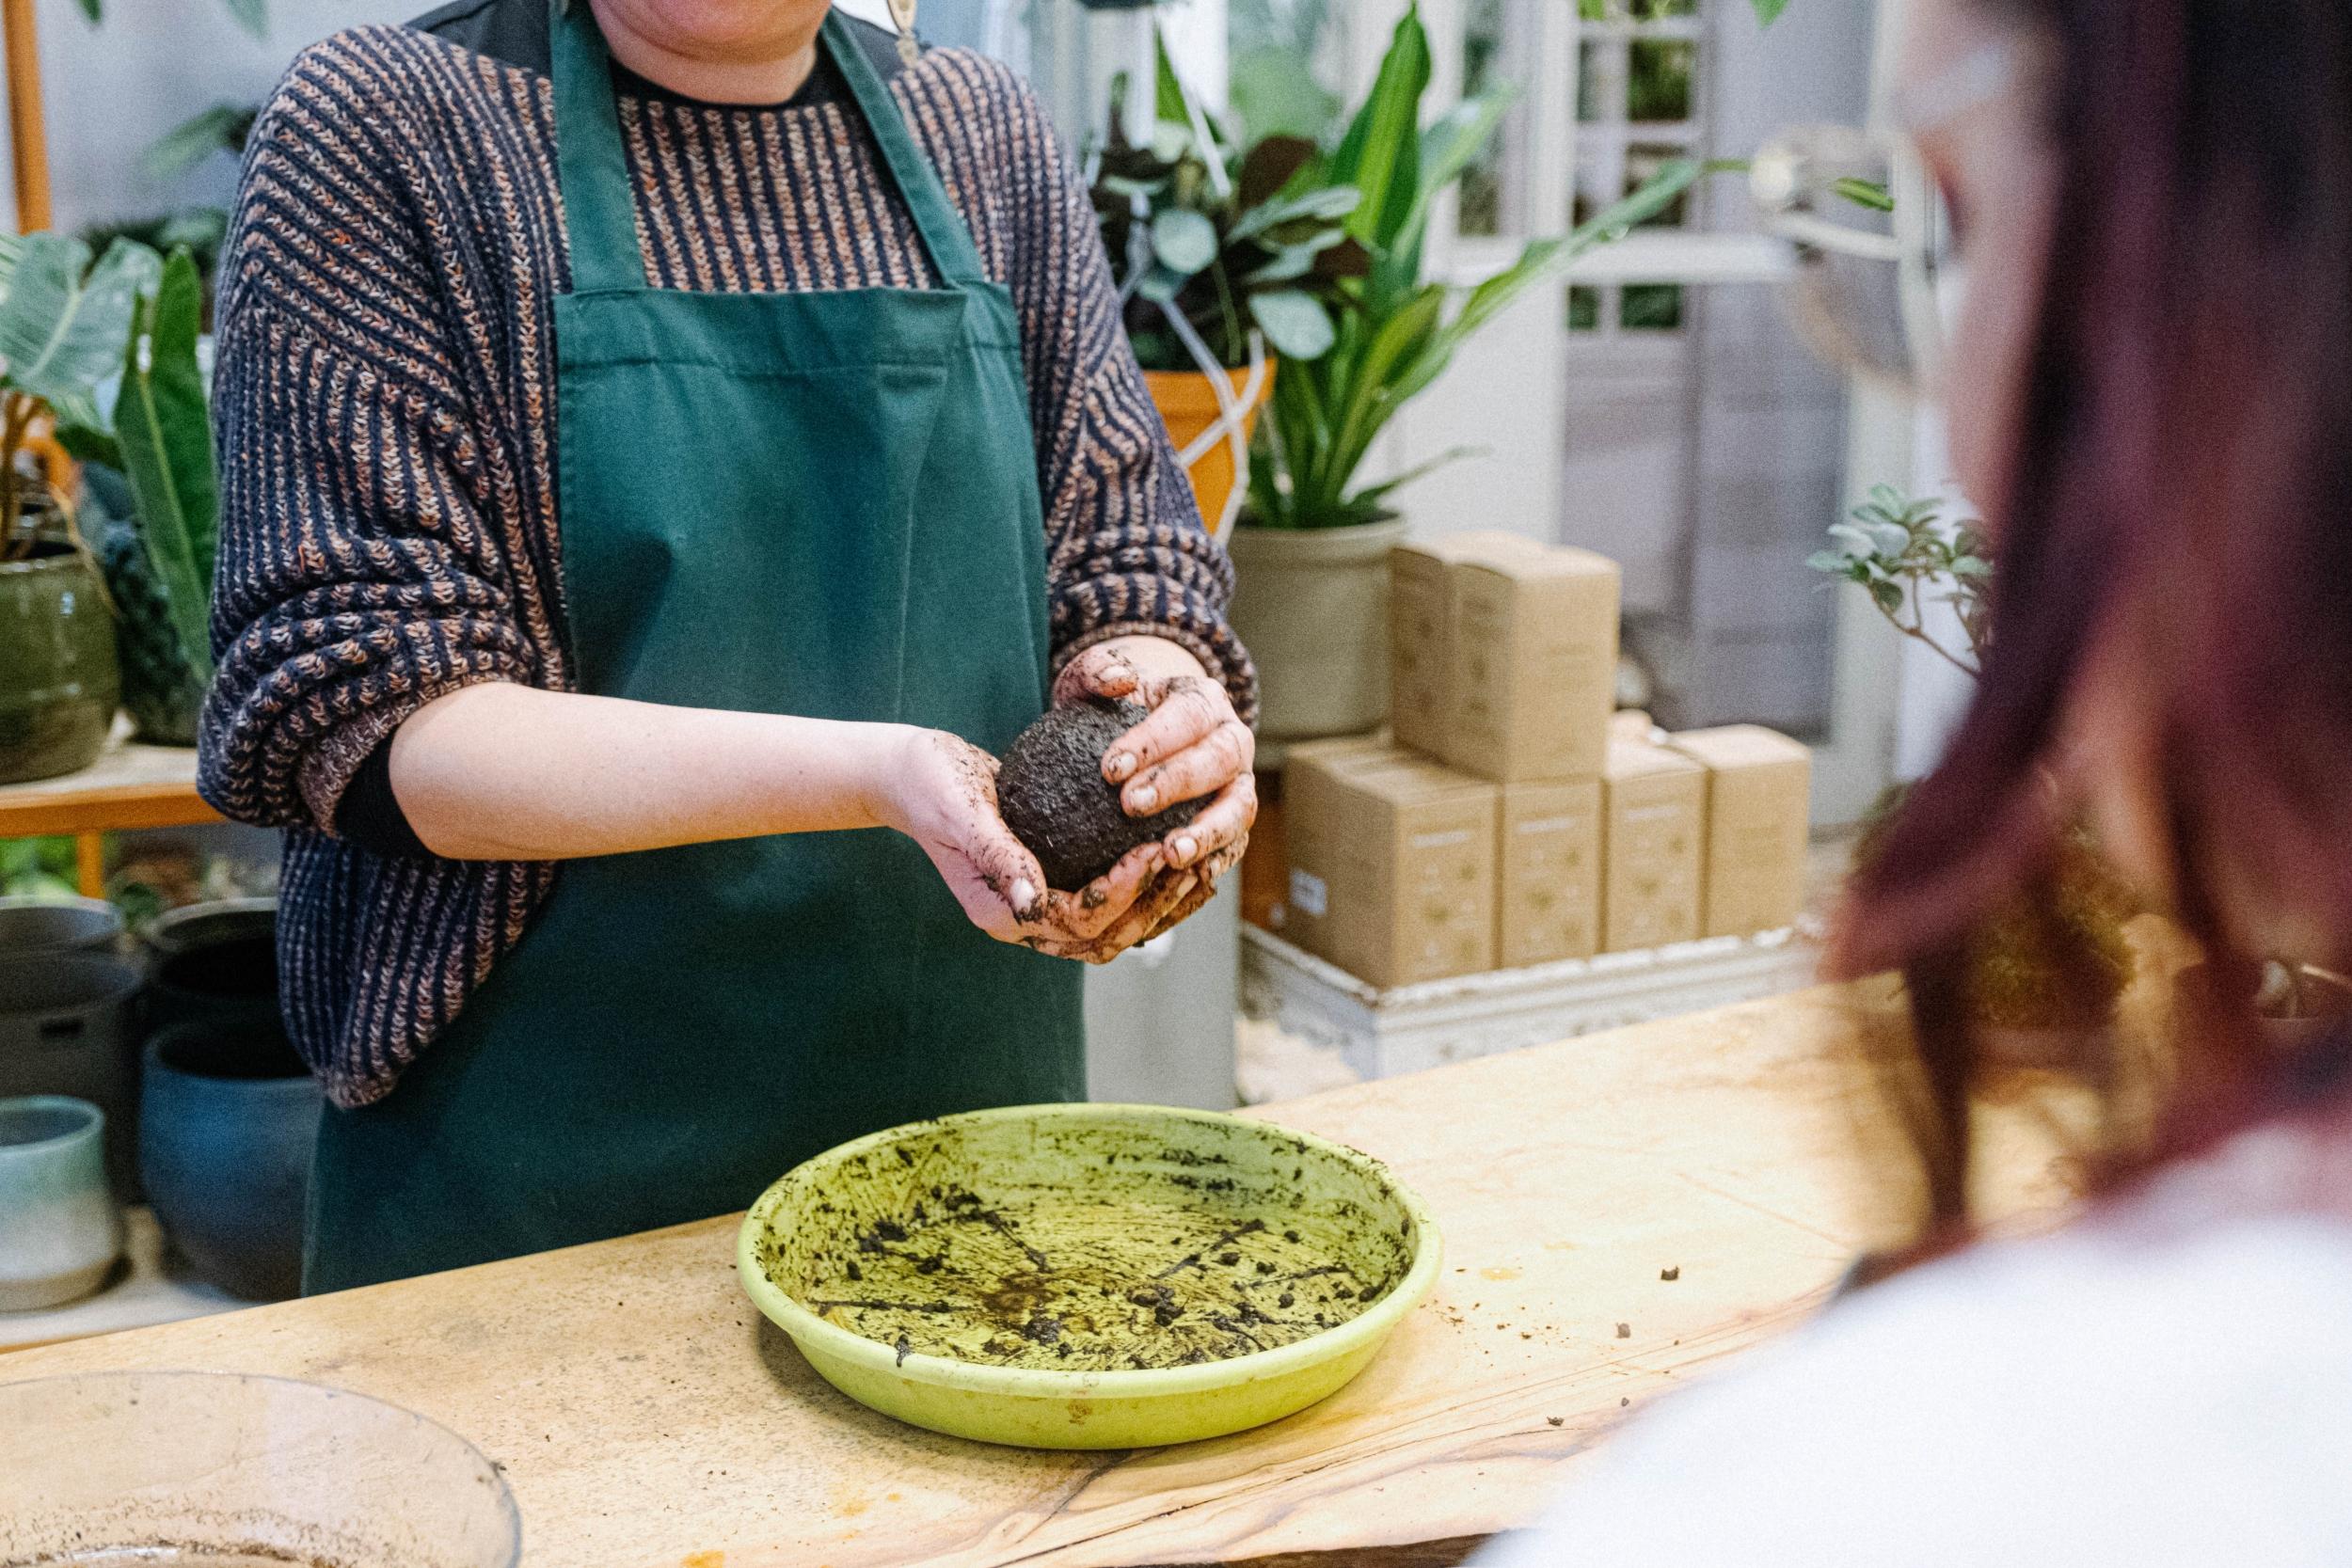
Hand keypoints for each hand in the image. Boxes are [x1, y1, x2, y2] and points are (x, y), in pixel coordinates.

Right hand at [875, 727, 1200, 963]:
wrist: (911, 774)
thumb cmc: (932, 787)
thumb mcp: (962, 814)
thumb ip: (997, 856)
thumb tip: (1030, 902)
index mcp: (1001, 914)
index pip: (1077, 922)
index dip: (1120, 895)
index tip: (1153, 852)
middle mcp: (1023, 920)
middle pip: (1102, 937)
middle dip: (1149, 907)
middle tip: (1188, 863)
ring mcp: (1037, 904)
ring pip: (1109, 925)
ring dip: (1152, 903)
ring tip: (1191, 865)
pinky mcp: (1050, 881)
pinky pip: (1104, 897)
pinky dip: (1139, 885)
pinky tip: (1171, 852)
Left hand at [1055, 641, 1256, 887]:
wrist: (1127, 740)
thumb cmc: (1107, 709)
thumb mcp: (1091, 680)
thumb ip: (1097, 668)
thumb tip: (1118, 679)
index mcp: (1203, 700)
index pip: (1188, 715)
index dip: (1154, 742)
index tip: (1110, 769)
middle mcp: (1231, 741)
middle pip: (1221, 758)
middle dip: (1179, 783)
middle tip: (1130, 806)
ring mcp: (1238, 785)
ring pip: (1240, 807)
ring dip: (1209, 832)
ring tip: (1171, 853)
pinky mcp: (1232, 825)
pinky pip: (1233, 847)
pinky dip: (1213, 863)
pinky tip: (1183, 878)